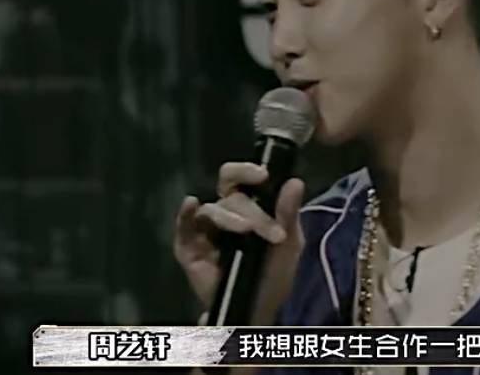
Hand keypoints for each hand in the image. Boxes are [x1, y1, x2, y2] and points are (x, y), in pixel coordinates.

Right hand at [174, 162, 306, 315]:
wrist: (260, 309)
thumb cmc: (274, 274)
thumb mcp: (289, 243)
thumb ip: (288, 213)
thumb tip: (295, 182)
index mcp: (248, 206)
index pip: (240, 178)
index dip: (247, 171)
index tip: (263, 175)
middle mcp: (225, 214)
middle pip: (230, 195)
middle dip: (251, 209)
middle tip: (271, 231)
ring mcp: (206, 231)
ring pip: (213, 210)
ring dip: (231, 218)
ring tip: (248, 233)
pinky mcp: (190, 250)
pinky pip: (183, 227)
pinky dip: (185, 215)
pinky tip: (191, 205)